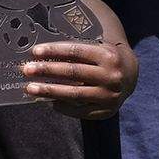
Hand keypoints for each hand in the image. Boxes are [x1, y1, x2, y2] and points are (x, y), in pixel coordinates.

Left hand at [22, 40, 138, 118]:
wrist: (131, 75)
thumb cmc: (105, 58)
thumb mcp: (97, 47)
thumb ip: (77, 50)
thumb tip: (43, 52)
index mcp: (107, 55)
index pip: (75, 51)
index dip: (54, 51)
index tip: (35, 51)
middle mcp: (110, 75)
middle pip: (73, 72)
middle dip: (47, 70)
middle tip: (26, 70)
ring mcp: (109, 95)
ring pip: (74, 93)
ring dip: (50, 91)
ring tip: (31, 89)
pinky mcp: (106, 110)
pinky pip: (81, 111)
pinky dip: (64, 107)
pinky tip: (50, 103)